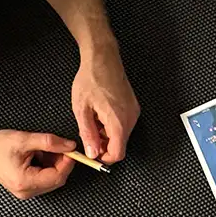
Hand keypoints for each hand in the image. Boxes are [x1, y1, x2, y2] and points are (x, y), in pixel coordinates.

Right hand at [0, 130, 76, 198]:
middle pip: (56, 179)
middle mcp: (26, 191)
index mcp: (25, 181)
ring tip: (40, 150)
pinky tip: (37, 156)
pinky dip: (46, 166)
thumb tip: (69, 146)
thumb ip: (49, 142)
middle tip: (57, 146)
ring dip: (53, 164)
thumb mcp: (24, 139)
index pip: (57, 177)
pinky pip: (44, 179)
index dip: (67, 162)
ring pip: (52, 179)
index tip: (71, 149)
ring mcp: (26, 191)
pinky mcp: (25, 187)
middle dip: (60, 162)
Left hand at [71, 48, 139, 163]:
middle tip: (88, 133)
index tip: (93, 154)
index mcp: (118, 121)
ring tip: (93, 118)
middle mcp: (130, 118)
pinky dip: (111, 125)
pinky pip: (123, 124)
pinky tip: (100, 112)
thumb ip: (88, 134)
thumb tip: (92, 153)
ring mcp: (133, 112)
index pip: (118, 153)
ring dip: (106, 134)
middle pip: (120, 144)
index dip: (104, 158)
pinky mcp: (133, 107)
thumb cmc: (91, 78)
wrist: (103, 58)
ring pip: (121, 134)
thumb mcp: (82, 109)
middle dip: (103, 144)